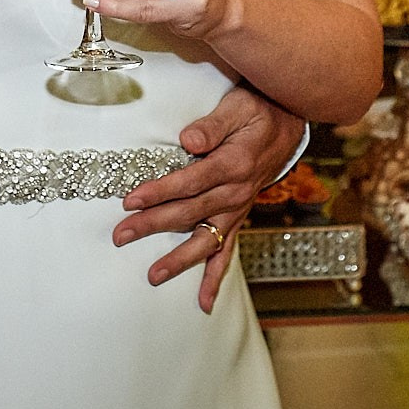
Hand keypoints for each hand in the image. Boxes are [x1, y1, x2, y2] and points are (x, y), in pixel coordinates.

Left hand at [115, 83, 304, 312]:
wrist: (287, 124)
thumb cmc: (257, 111)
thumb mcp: (237, 107)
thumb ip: (212, 126)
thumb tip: (188, 141)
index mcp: (233, 165)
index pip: (189, 183)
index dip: (159, 192)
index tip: (130, 200)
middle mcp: (235, 193)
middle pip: (189, 214)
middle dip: (152, 225)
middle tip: (121, 235)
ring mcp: (237, 209)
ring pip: (205, 239)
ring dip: (179, 259)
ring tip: (153, 276)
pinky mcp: (237, 217)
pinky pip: (227, 251)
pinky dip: (216, 276)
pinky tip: (204, 301)